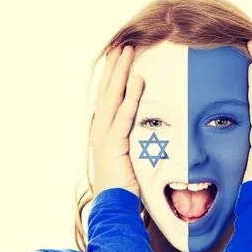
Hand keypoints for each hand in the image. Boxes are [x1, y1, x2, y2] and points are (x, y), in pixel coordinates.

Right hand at [91, 45, 143, 198]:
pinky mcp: (113, 144)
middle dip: (114, 67)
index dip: (113, 77)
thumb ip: (135, 141)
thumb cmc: (125, 187)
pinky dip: (130, 97)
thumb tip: (151, 131)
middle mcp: (100, 130)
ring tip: (127, 51)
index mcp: (103, 132)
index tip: (119, 58)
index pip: (108, 98)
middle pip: (107, 91)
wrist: (114, 206)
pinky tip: (137, 79)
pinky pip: (124, 115)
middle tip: (121, 45)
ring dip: (120, 73)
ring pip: (113, 97)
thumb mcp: (130, 158)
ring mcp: (104, 136)